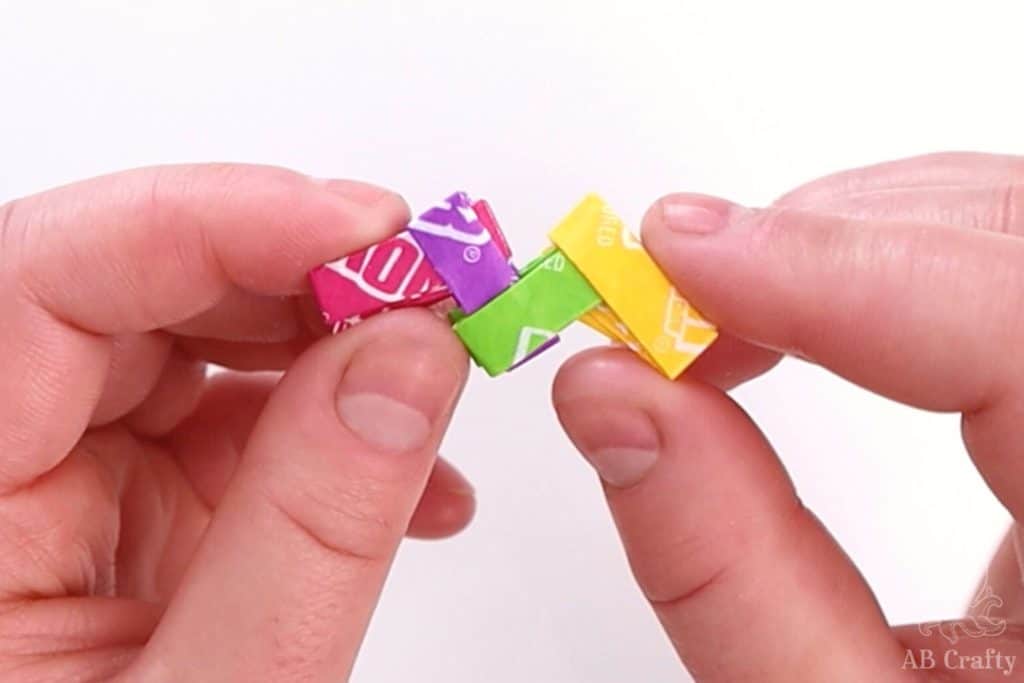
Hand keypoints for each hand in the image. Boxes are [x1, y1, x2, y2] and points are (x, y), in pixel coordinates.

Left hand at [0, 165, 472, 681]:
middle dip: (298, 276)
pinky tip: (405, 475)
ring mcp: (50, 480)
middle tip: (428, 290)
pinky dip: (330, 429)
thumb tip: (410, 359)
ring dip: (330, 351)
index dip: (214, 221)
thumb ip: (314, 526)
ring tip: (433, 391)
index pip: (41, 280)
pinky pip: (226, 420)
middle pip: (127, 293)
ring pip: (190, 344)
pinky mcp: (120, 503)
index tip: (367, 226)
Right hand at [552, 152, 1023, 680]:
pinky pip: (991, 278)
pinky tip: (800, 308)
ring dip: (848, 240)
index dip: (848, 270)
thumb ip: (724, 570)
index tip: (684, 263)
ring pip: (1005, 234)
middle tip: (679, 292)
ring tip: (721, 310)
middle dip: (833, 239)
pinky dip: (879, 264)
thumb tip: (618, 399)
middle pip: (1019, 242)